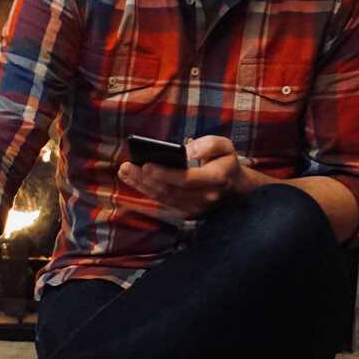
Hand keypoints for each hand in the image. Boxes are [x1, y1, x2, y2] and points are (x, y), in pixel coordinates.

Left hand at [117, 135, 254, 218]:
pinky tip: (131, 181)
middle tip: (126, 167)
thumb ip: (210, 145)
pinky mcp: (185, 213)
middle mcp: (204, 198)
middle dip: (145, 179)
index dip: (165, 173)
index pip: (187, 179)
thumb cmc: (224, 163)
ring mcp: (194, 209)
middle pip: (170, 190)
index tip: (147, 164)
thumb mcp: (225, 146)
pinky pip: (161, 203)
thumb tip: (189, 150)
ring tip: (125, 172)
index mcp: (215, 179)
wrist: (234, 189)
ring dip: (141, 186)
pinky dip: (145, 192)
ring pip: (163, 198)